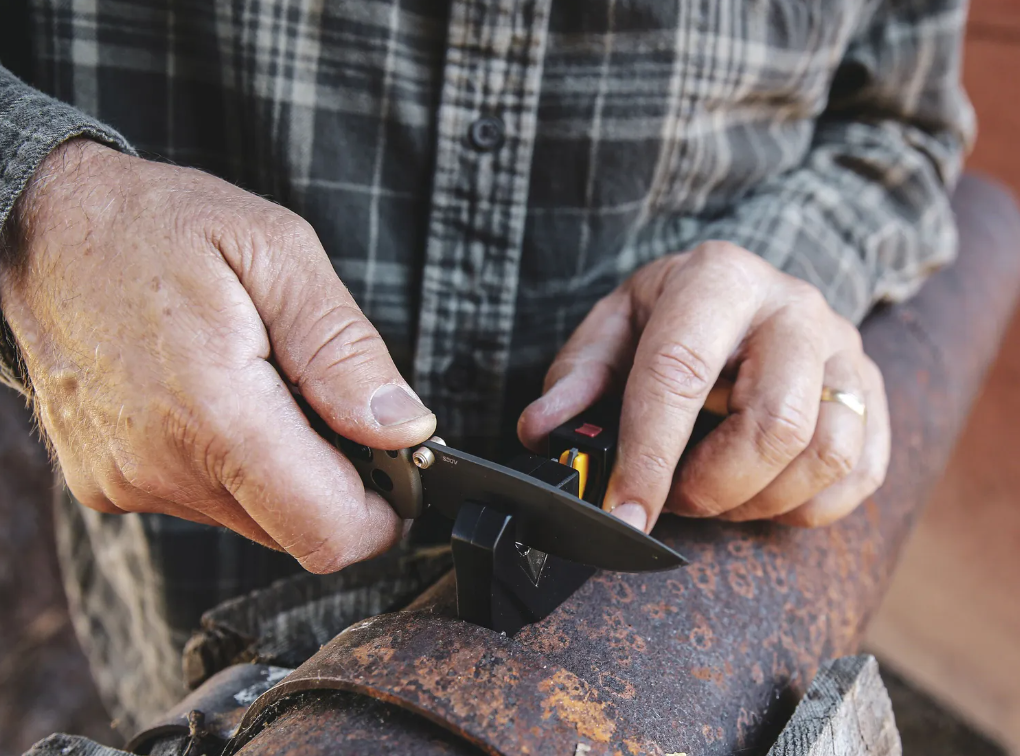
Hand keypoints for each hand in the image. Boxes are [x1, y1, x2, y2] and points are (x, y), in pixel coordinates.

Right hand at [0, 139, 436, 572]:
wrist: (38, 228)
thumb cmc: (156, 226)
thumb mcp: (277, 253)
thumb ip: (345, 352)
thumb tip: (404, 429)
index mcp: (214, 414)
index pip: (327, 531)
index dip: (383, 514)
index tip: (400, 470)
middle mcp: (162, 469)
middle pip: (298, 532)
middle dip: (339, 484)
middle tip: (331, 403)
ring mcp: (130, 484)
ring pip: (255, 519)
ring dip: (286, 470)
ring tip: (266, 385)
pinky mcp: (109, 485)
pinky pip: (207, 501)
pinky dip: (236, 465)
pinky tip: (221, 400)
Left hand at [518, 242, 889, 531]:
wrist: (743, 293)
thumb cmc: (671, 316)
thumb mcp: (613, 327)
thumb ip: (578, 376)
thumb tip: (542, 430)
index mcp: (718, 279)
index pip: (681, 374)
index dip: (649, 454)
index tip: (624, 512)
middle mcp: (794, 307)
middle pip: (775, 423)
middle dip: (713, 486)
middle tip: (672, 496)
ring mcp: (845, 348)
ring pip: (825, 454)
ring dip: (758, 499)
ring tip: (714, 489)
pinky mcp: (874, 391)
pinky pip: (859, 472)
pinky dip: (806, 505)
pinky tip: (761, 490)